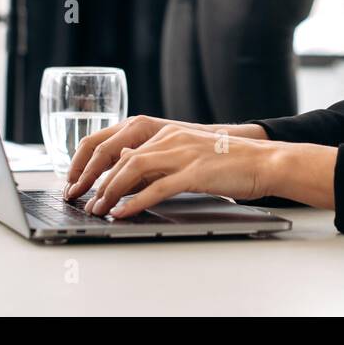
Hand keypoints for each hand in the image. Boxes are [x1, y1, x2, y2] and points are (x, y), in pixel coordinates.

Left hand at [64, 117, 277, 216]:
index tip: (80, 181)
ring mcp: (182, 154)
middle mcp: (170, 138)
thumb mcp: (187, 153)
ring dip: (110, 191)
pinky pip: (157, 188)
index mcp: (166, 132)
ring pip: (133, 169)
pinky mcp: (194, 173)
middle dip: (95, 179)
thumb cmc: (228, 161)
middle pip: (120, 156)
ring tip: (98, 209)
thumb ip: (158, 156)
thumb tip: (126, 161)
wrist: (263, 161)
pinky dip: (135, 202)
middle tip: (82, 199)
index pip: (118, 143)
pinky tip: (123, 213)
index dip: (93, 162)